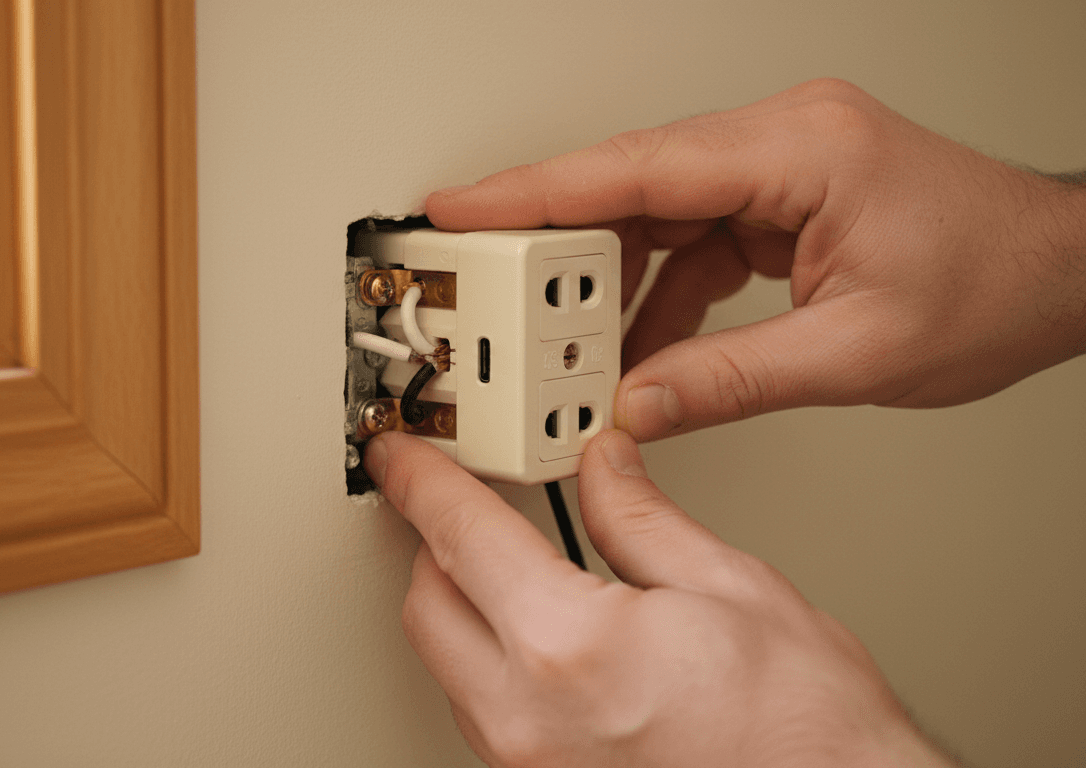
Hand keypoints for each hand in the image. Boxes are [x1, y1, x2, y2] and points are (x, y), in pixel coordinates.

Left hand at [367, 430, 953, 767]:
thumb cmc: (810, 735)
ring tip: (517, 565)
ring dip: (465, 606)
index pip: (459, 536)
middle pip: (426, 604)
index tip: (402, 457)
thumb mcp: (733, 589)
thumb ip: (641, 519)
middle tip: (471, 501)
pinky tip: (544, 637)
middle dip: (438, 543)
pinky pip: (484, 712)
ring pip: (447, 664)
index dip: (422, 480)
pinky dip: (493, 662)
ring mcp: (527, 767)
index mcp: (567, 648)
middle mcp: (525, 720)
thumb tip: (602, 467)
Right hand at [426, 78, 1085, 441]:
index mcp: (798, 150)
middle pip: (629, 185)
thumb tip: (636, 403)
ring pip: (651, 214)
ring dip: (604, 279)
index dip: (534, 189)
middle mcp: (779, 141)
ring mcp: (775, 166)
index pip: (637, 166)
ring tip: (559, 341)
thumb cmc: (992, 285)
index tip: (461, 208)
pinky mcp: (776, 198)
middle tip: (489, 294)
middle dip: (554, 244)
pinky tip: (633, 345)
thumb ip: (730, 380)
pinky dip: (653, 292)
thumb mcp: (856, 351)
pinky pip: (687, 239)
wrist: (1058, 273)